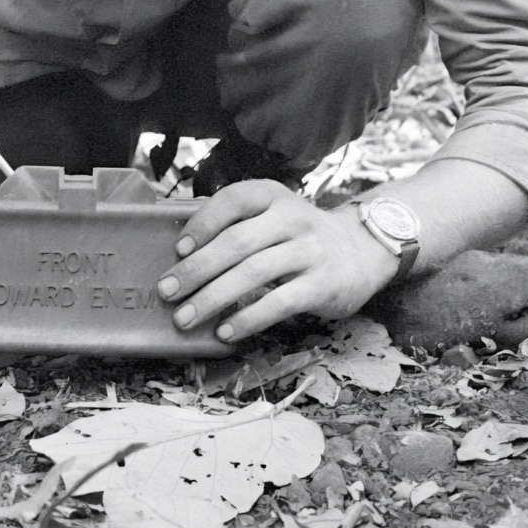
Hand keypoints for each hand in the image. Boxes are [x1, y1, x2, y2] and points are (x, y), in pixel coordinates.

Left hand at [157, 181, 398, 342]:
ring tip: (185, 317)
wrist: (361, 252)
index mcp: (273, 196)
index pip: (233, 200)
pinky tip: (225, 331)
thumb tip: (181, 250)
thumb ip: (237, 224)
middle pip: (237, 242)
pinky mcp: (322, 285)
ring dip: (213, 297)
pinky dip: (248, 318)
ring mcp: (309, 251)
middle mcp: (292, 218)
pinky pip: (279, 302)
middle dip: (196, 269)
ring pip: (254, 273)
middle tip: (167, 291)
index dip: (202, 223)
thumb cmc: (299, 236)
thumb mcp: (273, 215)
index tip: (178, 249)